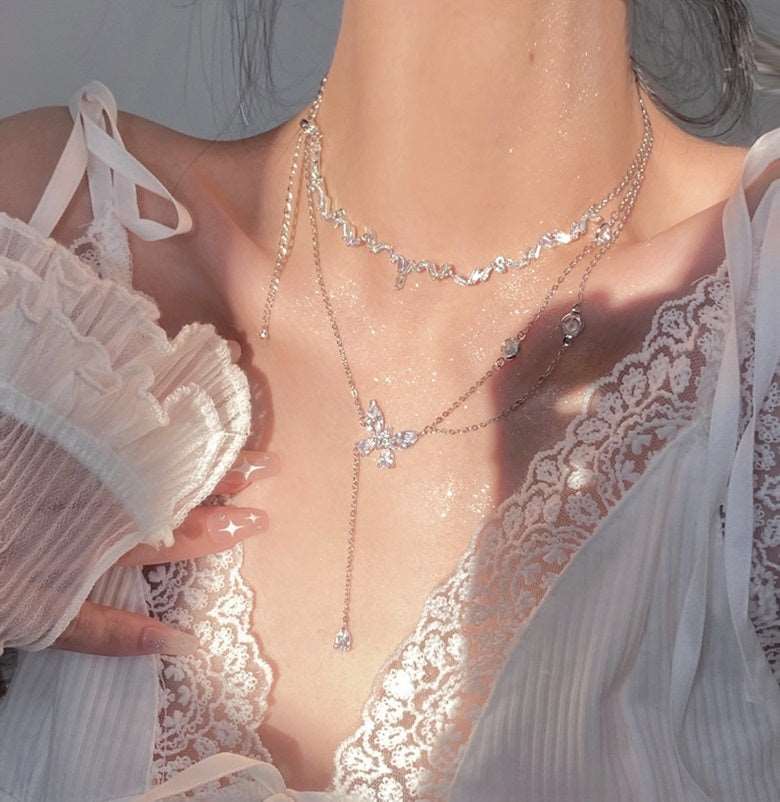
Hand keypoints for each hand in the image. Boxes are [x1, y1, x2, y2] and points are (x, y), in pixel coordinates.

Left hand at [51, 339, 276, 658]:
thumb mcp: (34, 615)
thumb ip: (105, 630)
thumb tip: (180, 642)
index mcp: (97, 537)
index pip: (172, 534)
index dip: (218, 529)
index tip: (260, 520)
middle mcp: (97, 491)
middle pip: (172, 482)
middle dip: (223, 475)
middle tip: (269, 465)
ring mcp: (79, 455)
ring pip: (150, 444)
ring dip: (197, 439)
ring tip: (236, 430)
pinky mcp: (55, 427)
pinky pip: (112, 413)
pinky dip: (146, 404)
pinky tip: (172, 389)